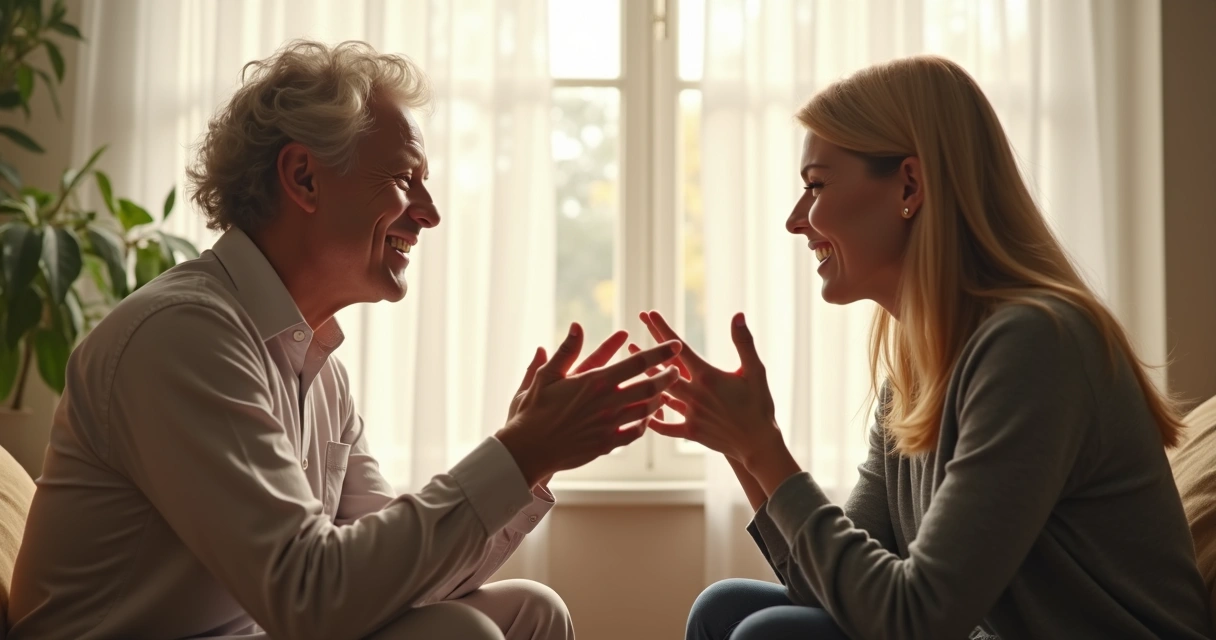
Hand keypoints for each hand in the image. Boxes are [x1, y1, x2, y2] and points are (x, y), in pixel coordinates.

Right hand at [497, 323, 682, 485]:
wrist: (528, 449)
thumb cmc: (533, 411)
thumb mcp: (545, 376)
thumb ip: (566, 351)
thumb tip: (577, 326)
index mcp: (595, 381)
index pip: (637, 363)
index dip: (659, 353)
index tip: (675, 345)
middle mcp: (607, 403)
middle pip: (649, 387)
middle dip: (668, 376)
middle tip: (677, 370)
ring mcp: (609, 425)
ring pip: (646, 410)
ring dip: (659, 399)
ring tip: (666, 392)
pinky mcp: (607, 444)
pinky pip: (635, 432)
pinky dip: (646, 424)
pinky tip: (648, 418)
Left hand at [636, 311, 785, 467]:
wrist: (759, 443)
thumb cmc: (759, 405)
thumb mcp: (755, 371)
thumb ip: (744, 343)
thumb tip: (737, 315)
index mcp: (707, 376)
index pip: (679, 348)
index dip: (662, 330)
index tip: (648, 314)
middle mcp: (694, 394)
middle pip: (664, 369)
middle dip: (647, 353)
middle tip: (629, 339)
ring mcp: (690, 414)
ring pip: (661, 394)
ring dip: (646, 378)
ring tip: (632, 367)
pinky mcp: (691, 432)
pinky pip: (666, 427)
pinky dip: (653, 419)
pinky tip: (642, 410)